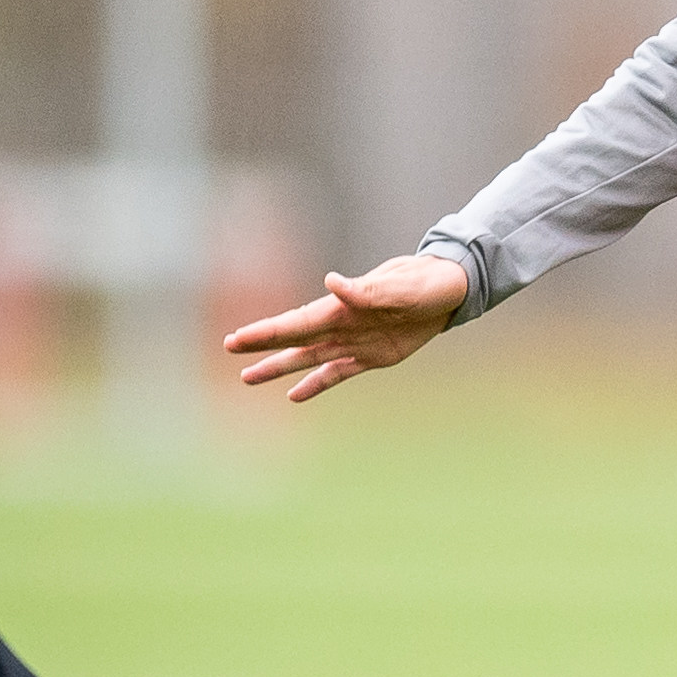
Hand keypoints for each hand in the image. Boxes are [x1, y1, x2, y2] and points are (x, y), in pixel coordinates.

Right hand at [222, 252, 468, 402]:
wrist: (449, 290)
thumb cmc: (424, 282)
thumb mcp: (400, 286)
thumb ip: (366, 290)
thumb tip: (332, 281)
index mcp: (343, 308)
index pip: (297, 322)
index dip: (267, 331)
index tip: (237, 338)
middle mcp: (342, 326)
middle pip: (295, 340)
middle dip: (262, 346)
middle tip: (228, 349)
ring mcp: (354, 343)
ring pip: (308, 359)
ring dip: (279, 368)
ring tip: (247, 378)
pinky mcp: (371, 357)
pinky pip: (337, 373)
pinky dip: (316, 384)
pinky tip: (294, 395)